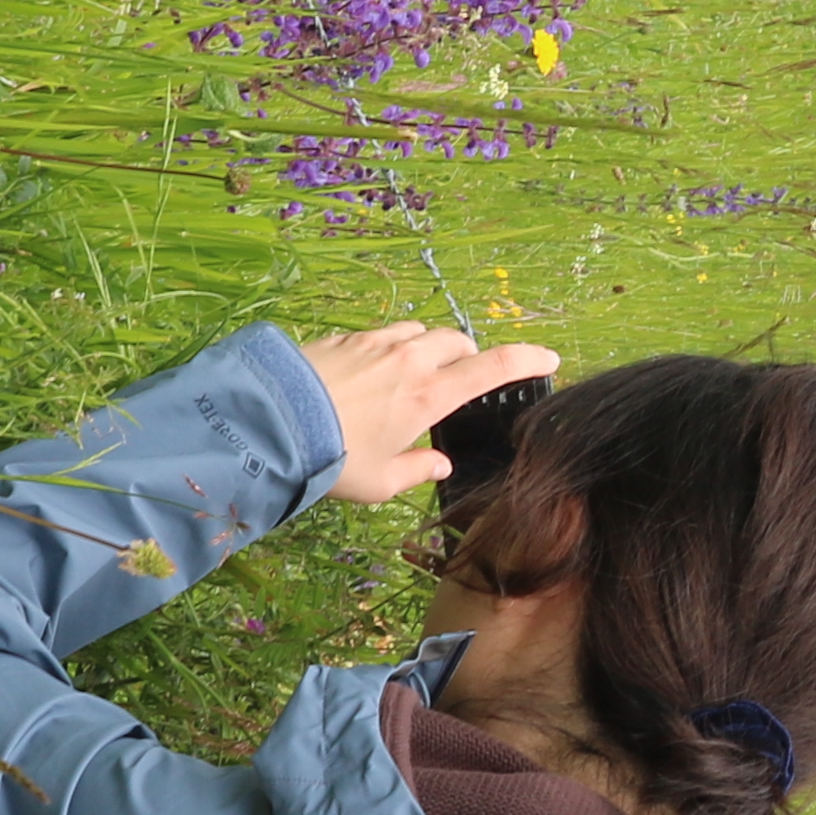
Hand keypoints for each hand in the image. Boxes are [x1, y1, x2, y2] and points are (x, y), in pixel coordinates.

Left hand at [294, 322, 561, 505]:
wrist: (267, 424)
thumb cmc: (332, 460)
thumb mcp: (379, 483)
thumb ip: (417, 470)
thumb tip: (439, 465)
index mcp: (429, 395)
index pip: (493, 368)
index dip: (527, 359)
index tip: (548, 357)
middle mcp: (409, 360)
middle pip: (456, 340)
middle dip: (467, 354)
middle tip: (460, 378)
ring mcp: (374, 342)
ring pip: (418, 331)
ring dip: (427, 346)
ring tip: (413, 373)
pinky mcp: (342, 337)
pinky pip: (380, 333)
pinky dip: (389, 347)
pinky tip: (369, 373)